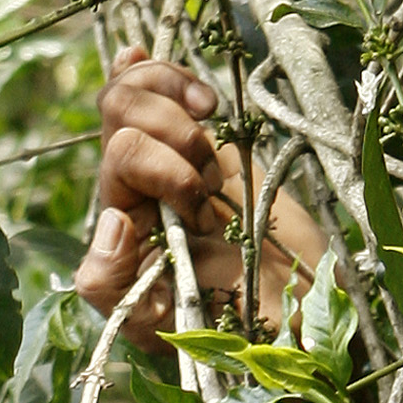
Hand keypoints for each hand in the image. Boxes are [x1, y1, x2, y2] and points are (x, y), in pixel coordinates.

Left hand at [72, 48, 326, 339]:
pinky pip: (157, 90)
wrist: (292, 311)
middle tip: (214, 189)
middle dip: (178, 138)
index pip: (120, 157)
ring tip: (214, 156)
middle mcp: (133, 188)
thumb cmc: (228, 328)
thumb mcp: (163, 326)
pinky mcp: (198, 144)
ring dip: (182, 110)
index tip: (203, 217)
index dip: (164, 170)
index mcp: (121, 227)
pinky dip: (165, 74)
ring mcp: (161, 160)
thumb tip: (111, 220)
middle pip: (120, 111)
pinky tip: (194, 94)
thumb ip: (113, 287)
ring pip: (134, 90)